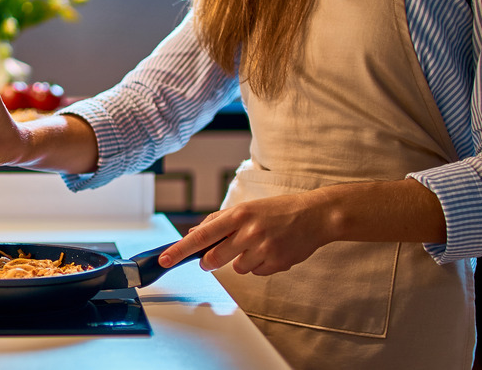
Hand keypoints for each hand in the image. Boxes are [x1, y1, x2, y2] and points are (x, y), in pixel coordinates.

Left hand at [158, 192, 333, 275]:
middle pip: (215, 258)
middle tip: (218, 255)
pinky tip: (272, 251)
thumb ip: (219, 221)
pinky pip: (256, 273)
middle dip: (211, 261)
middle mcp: (249, 231)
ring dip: (241, 261)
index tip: (165, 259)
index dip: (181, 249)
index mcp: (239, 214)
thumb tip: (193, 234)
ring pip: (237, 268)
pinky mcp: (276, 263)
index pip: (202, 235)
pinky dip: (259, 265)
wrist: (315, 215)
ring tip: (258, 245)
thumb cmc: (278, 210)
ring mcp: (263, 249)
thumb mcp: (247, 208)